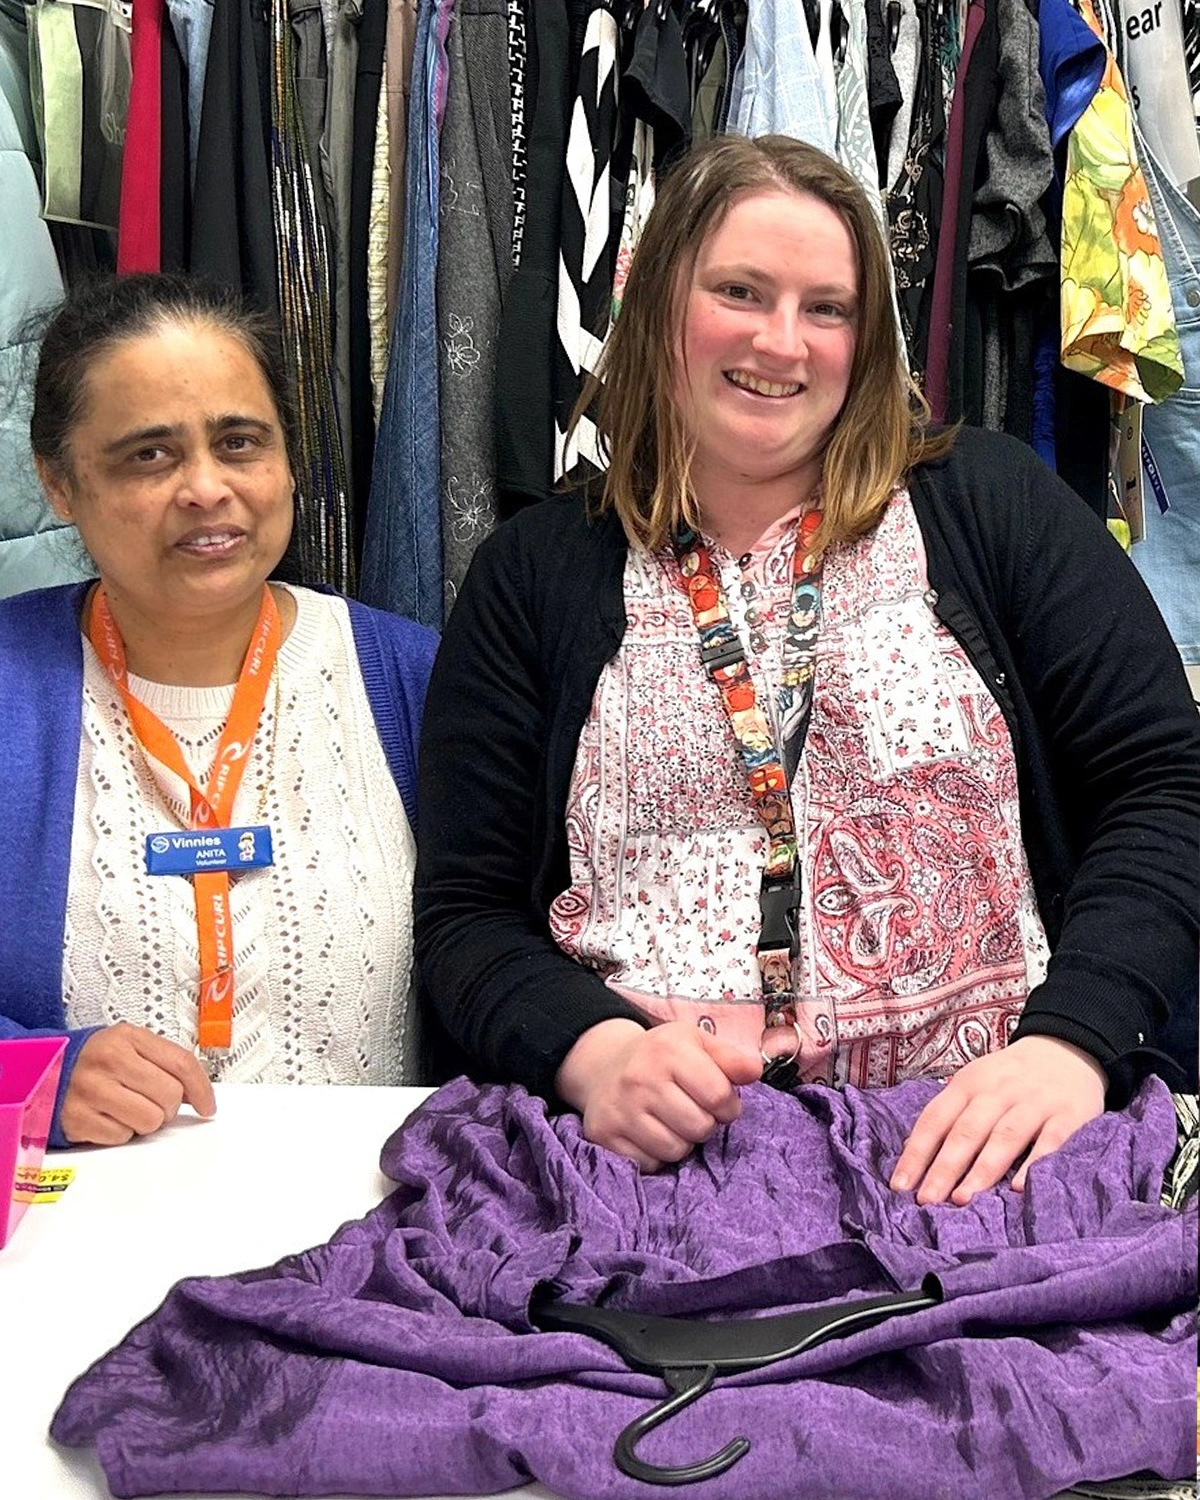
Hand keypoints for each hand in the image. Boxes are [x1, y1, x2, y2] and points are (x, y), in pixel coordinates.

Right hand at [61, 1023, 217, 1145]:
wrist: (41, 1071)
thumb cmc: (93, 1060)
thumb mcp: (128, 1046)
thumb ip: (163, 1062)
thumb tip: (198, 1094)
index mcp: (127, 1038)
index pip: (181, 1063)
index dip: (201, 1088)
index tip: (207, 1106)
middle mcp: (109, 1061)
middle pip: (169, 1095)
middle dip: (168, 1106)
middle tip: (152, 1102)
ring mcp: (91, 1090)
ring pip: (150, 1120)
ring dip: (145, 1121)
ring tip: (128, 1108)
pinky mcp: (77, 1118)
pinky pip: (122, 1137)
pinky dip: (120, 1132)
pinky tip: (107, 1117)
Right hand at [555, 1018, 761, 1171]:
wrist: (602, 1066)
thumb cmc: (660, 1056)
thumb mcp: (694, 1042)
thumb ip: (730, 1057)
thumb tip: (755, 1071)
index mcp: (668, 1050)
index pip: (719, 1096)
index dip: (728, 1105)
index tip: (719, 1101)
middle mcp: (640, 1078)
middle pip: (700, 1127)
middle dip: (704, 1123)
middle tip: (692, 1111)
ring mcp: (621, 1109)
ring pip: (676, 1150)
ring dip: (681, 1141)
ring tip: (671, 1121)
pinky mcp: (604, 1135)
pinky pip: (650, 1164)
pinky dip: (656, 1155)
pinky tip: (649, 1132)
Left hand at [890, 1036, 1105, 1205]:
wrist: (1067, 1048)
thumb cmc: (1010, 1077)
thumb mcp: (974, 1084)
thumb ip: (949, 1116)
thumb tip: (910, 1153)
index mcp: (968, 1083)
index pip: (935, 1119)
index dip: (916, 1153)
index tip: (900, 1186)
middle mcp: (998, 1091)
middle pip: (966, 1131)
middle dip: (944, 1168)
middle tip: (927, 1200)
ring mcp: (1034, 1102)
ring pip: (1004, 1136)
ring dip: (981, 1169)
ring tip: (962, 1199)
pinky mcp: (1068, 1114)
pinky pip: (1051, 1140)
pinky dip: (1034, 1164)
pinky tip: (1020, 1189)